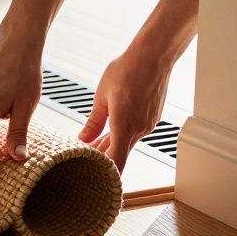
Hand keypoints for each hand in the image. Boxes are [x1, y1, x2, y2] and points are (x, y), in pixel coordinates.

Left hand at [78, 51, 172, 172]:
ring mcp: (148, 123)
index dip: (108, 173)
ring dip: (112, 144)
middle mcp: (139, 128)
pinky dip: (123, 133)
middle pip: (120, 153)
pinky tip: (111, 128)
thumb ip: (93, 122)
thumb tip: (83, 139)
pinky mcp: (152, 116)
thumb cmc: (127, 71)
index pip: (118, 162)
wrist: (153, 57)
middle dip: (103, 157)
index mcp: (124, 126)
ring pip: (127, 141)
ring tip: (93, 144)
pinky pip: (135, 131)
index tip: (97, 178)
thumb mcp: (102, 96)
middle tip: (85, 158)